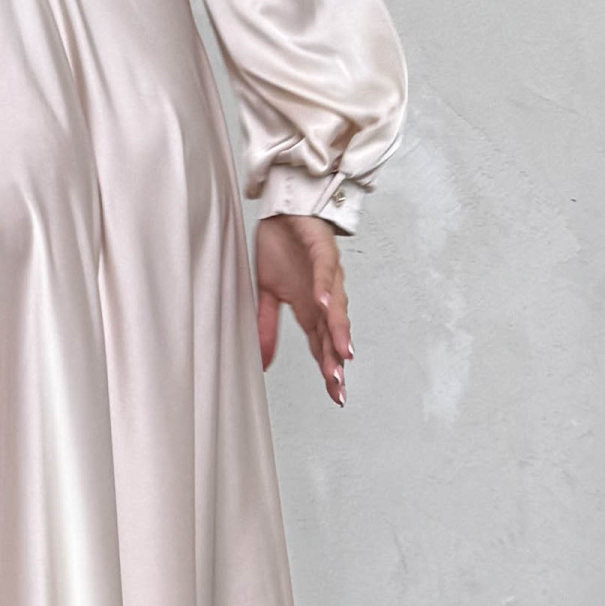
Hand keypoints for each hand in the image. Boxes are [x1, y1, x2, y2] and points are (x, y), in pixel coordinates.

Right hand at [254, 212, 351, 406]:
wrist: (287, 210)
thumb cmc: (282, 248)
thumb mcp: (268, 291)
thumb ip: (268, 325)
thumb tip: (263, 359)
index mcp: (309, 309)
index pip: (322, 346)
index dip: (328, 369)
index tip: (335, 395)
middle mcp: (323, 296)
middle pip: (333, 334)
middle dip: (336, 360)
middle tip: (338, 385)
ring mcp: (326, 275)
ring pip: (336, 308)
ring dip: (339, 331)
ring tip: (341, 354)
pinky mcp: (322, 252)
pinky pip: (326, 272)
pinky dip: (325, 288)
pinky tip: (323, 304)